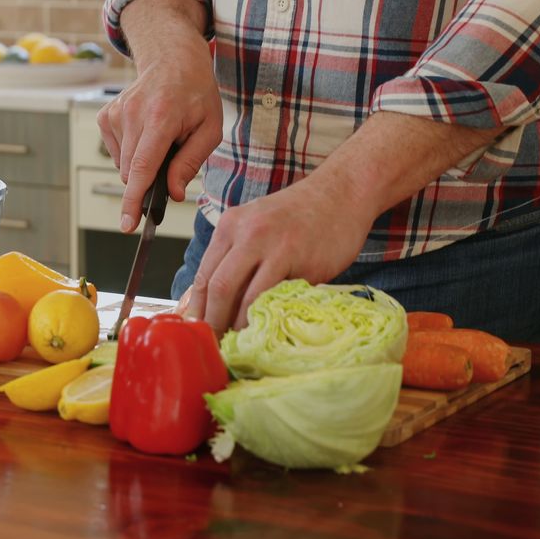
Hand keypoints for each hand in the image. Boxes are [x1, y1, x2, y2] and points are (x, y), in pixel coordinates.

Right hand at [96, 0, 221, 232]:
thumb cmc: (195, 94)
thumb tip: (173, 194)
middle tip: (171, 165)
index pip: (142, 166)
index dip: (134, 199)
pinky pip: (117, 153)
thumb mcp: (209, 128)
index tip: (127, 225)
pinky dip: (132, 153)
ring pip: (124, 165)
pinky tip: (146, 134)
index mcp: (161, 117)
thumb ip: (190, 163)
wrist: (171, 59)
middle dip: (148, 182)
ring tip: (161, 138)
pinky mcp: (105, 116)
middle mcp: (132, 114)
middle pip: (132, 171)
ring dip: (142, 165)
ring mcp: (115, 114)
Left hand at [184, 178, 377, 335]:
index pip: (204, 275)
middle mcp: (249, 234)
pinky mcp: (305, 263)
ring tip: (239, 344)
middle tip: (214, 345)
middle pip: (218, 288)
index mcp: (230, 226)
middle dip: (213, 322)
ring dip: (239, 326)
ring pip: (246, 297)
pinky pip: (279, 298)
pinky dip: (268, 318)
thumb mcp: (255, 224)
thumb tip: (214, 301)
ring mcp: (277, 248)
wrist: (342, 193)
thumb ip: (235, 255)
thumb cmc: (297, 215)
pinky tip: (266, 330)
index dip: (198, 309)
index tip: (197, 331)